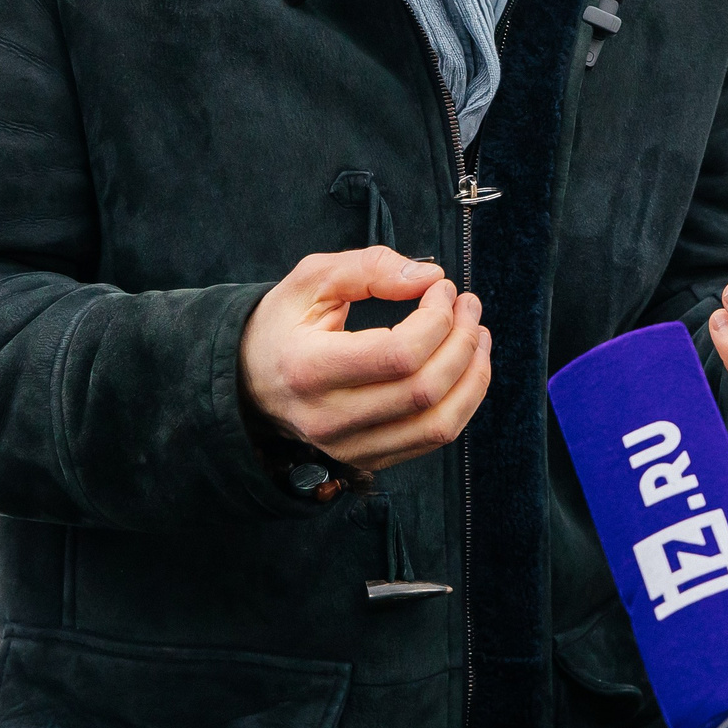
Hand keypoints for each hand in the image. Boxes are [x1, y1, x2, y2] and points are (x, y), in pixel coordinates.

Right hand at [239, 247, 490, 471]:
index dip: (436, 318)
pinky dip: (463, 401)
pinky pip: (434, 438)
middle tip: (467, 304)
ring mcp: (350, 447)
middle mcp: (329, 419)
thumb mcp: (310, 280)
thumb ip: (369, 268)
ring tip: (478, 333)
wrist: (249, 383)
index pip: (398, 355)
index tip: (442, 288)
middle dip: (462, 340)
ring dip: (473, 375)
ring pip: (439, 424)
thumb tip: (428, 278)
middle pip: (424, 390)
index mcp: (309, 369)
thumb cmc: (283, 326)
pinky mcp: (369, 459)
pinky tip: (466, 365)